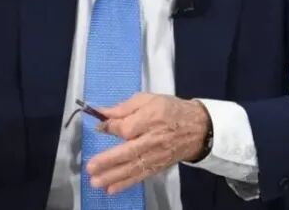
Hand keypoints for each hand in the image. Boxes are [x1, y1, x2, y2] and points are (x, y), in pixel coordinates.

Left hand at [86, 93, 210, 194]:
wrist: (198, 128)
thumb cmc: (170, 110)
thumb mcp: (148, 99)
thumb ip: (124, 107)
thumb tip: (102, 113)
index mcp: (150, 118)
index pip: (125, 127)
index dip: (110, 127)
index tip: (100, 127)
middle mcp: (152, 139)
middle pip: (128, 152)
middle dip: (108, 161)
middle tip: (91, 167)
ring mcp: (156, 155)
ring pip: (133, 167)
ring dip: (113, 176)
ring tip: (96, 182)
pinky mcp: (158, 166)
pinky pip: (140, 176)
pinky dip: (126, 183)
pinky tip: (112, 189)